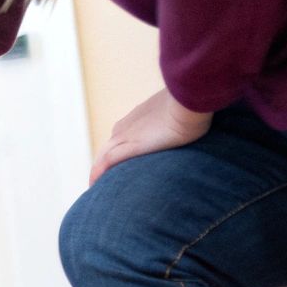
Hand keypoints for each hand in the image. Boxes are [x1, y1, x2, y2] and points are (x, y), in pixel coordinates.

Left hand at [90, 88, 212, 183]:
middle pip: (106, 150)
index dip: (114, 153)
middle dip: (102, 166)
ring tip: (95, 188)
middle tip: (100, 183)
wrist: (190, 98)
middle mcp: (125, 127)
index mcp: (134, 119)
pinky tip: (94, 185)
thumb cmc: (192, 105)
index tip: (115, 169)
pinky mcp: (131, 145)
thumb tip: (189, 129)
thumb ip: (176, 122)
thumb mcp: (180, 114)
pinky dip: (98, 173)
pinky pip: (107, 162)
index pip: (118, 139)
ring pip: (103, 157)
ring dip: (98, 172)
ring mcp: (126, 136)